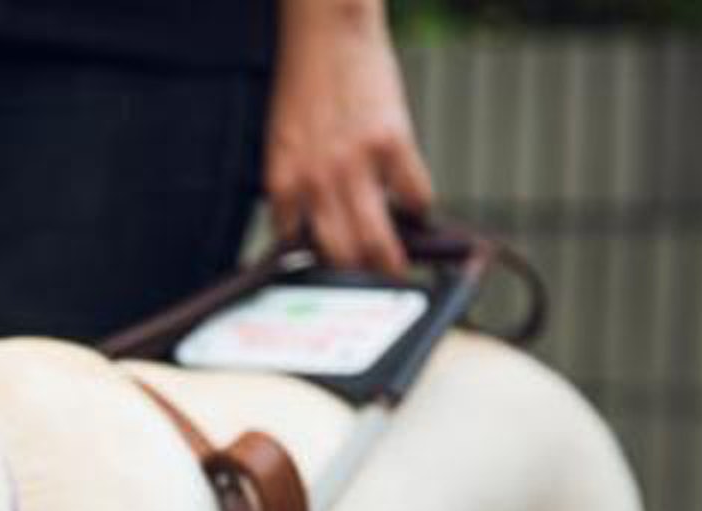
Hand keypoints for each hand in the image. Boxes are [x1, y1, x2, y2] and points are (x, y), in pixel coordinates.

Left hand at [265, 0, 433, 274]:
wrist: (327, 32)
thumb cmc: (305, 85)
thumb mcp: (284, 142)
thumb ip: (297, 185)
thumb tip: (318, 230)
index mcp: (281, 181)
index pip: (296, 247)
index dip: (315, 267)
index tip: (332, 281)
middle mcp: (314, 180)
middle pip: (339, 256)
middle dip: (357, 279)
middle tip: (372, 286)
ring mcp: (355, 165)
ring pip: (377, 241)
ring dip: (392, 265)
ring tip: (401, 273)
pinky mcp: (393, 144)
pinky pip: (415, 198)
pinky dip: (419, 211)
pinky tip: (417, 212)